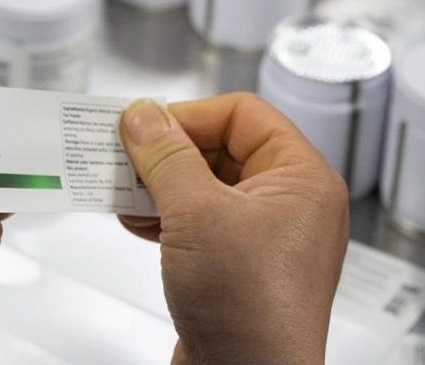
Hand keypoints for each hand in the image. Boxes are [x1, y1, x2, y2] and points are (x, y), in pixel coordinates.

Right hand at [118, 94, 348, 364]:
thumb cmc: (250, 310)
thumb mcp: (197, 214)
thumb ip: (166, 156)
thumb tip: (144, 116)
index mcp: (301, 179)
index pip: (242, 114)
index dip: (189, 115)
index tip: (145, 126)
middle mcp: (288, 204)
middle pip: (219, 148)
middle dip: (167, 154)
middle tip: (125, 156)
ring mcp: (261, 236)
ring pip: (201, 186)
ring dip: (158, 185)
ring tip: (123, 189)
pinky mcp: (235, 264)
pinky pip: (196, 221)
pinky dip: (163, 216)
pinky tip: (135, 221)